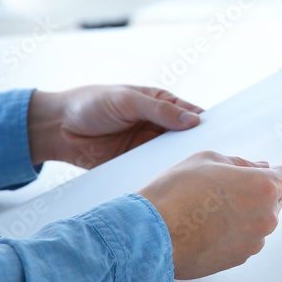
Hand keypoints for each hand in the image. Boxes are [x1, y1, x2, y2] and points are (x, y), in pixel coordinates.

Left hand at [28, 86, 202, 167]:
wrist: (57, 128)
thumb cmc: (92, 103)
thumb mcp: (127, 100)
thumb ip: (160, 110)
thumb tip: (194, 120)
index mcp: (162, 105)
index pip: (193, 114)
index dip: (209, 124)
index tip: (224, 134)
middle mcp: (160, 127)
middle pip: (187, 139)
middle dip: (198, 147)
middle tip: (213, 157)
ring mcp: (148, 147)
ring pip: (173, 157)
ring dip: (181, 163)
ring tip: (196, 172)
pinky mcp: (136, 165)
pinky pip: (154, 171)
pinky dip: (162, 176)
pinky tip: (171, 181)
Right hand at [138, 151, 281, 279]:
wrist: (151, 236)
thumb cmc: (174, 197)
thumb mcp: (207, 160)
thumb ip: (240, 163)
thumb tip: (256, 167)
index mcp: (263, 187)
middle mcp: (265, 217)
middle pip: (274, 199)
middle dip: (257, 192)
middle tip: (226, 187)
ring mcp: (253, 241)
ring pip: (258, 221)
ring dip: (244, 213)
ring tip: (209, 208)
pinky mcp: (239, 259)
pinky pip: (244, 239)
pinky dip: (233, 232)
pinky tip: (207, 225)